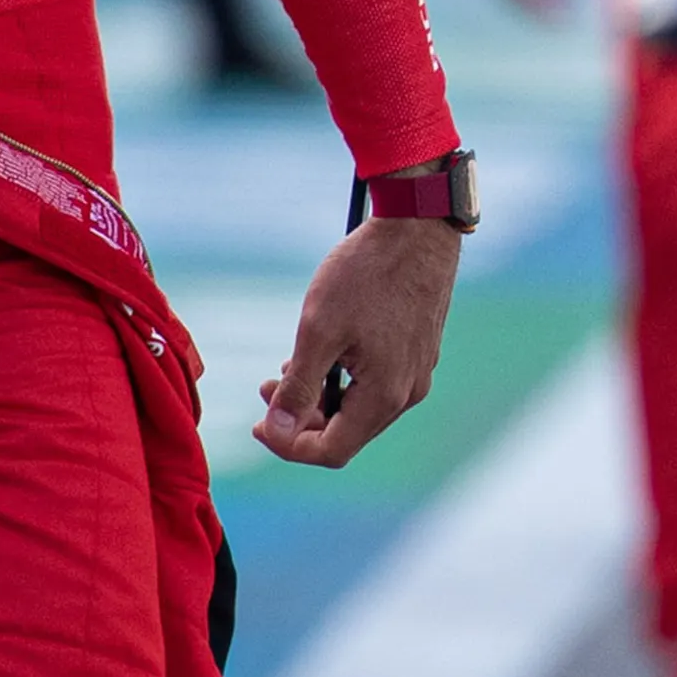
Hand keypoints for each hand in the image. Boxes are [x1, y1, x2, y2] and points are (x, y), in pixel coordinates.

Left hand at [253, 207, 460, 468]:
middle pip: (347, 433)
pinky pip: (375, 385)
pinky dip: (342, 380)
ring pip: (360, 409)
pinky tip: (322, 352)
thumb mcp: (319, 329)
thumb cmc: (366, 273)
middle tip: (265, 391)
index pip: (332, 450)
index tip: (258, 424)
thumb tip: (277, 433)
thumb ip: (299, 387)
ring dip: (320, 399)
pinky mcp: (417, 352)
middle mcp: (408, 392)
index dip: (288, 446)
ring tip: (288, 367)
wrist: (418, 226)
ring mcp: (417, 372)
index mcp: (385, 394)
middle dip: (301, 420)